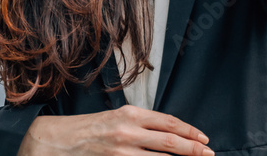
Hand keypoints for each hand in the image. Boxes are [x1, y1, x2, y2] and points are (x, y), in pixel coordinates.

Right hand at [17, 105, 213, 154]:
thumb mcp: (118, 118)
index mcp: (131, 114)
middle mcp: (128, 132)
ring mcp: (121, 152)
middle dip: (193, 150)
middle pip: (170, 142)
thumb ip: (142, 124)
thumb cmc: (89, 128)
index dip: (189, 132)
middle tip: (209, 155)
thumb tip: (170, 133)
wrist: (57, 141)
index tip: (204, 139)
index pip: (168, 123)